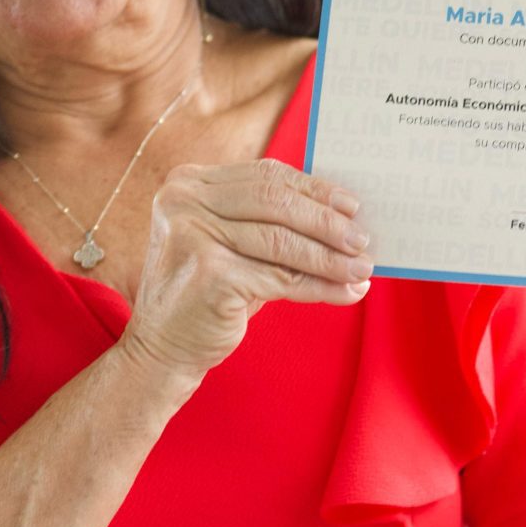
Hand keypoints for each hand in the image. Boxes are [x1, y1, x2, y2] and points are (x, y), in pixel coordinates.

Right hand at [118, 160, 371, 385]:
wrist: (162, 350)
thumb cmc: (206, 293)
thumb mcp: (232, 245)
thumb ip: (271, 222)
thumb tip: (343, 218)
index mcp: (189, 183)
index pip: (265, 176)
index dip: (313, 189)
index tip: (351, 205)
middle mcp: (184, 201)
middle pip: (275, 202)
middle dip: (326, 222)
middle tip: (363, 240)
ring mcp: (192, 235)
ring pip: (281, 242)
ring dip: (329, 258)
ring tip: (362, 270)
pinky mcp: (209, 274)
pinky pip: (280, 278)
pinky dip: (319, 286)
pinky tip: (345, 292)